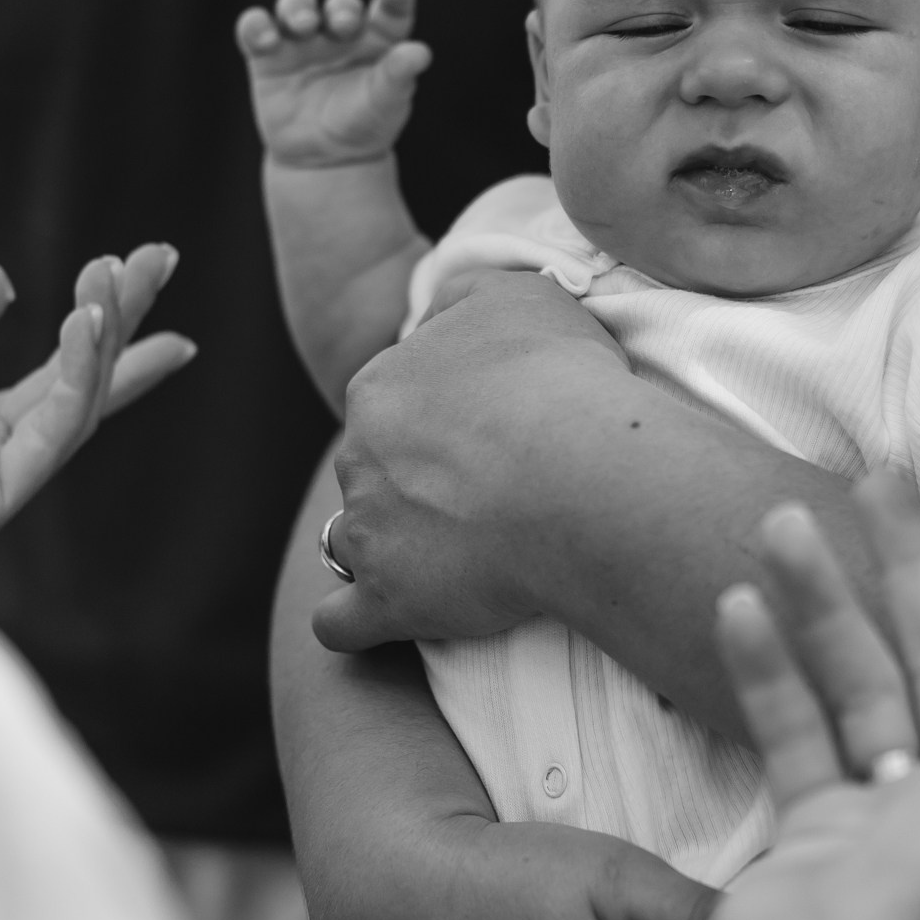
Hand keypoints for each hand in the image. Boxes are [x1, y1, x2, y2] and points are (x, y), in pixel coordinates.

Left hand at [0, 246, 193, 560]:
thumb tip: (4, 283)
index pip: (60, 371)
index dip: (103, 320)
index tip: (136, 268)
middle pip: (83, 381)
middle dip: (126, 318)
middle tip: (160, 257)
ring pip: (78, 403)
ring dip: (106, 337)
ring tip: (118, 278)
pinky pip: (51, 433)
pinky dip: (76, 377)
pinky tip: (85, 324)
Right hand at [238, 0, 433, 168]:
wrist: (324, 158)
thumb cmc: (364, 125)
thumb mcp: (386, 103)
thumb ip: (399, 75)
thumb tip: (420, 53)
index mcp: (379, 38)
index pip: (390, 9)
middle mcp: (341, 32)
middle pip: (341, 5)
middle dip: (342, 9)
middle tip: (344, 25)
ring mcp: (303, 40)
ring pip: (295, 4)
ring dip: (297, 7)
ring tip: (303, 26)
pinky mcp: (268, 54)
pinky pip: (254, 27)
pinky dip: (256, 26)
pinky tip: (265, 38)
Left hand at [316, 269, 627, 650]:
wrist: (578, 472)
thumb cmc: (558, 378)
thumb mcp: (517, 294)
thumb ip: (466, 296)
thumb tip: (438, 313)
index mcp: (381, 386)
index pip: (395, 401)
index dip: (442, 417)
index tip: (493, 433)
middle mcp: (359, 457)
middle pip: (373, 468)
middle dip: (412, 480)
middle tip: (486, 492)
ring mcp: (368, 533)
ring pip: (354, 539)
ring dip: (388, 545)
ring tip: (451, 555)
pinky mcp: (389, 602)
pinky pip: (341, 624)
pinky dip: (357, 623)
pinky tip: (385, 618)